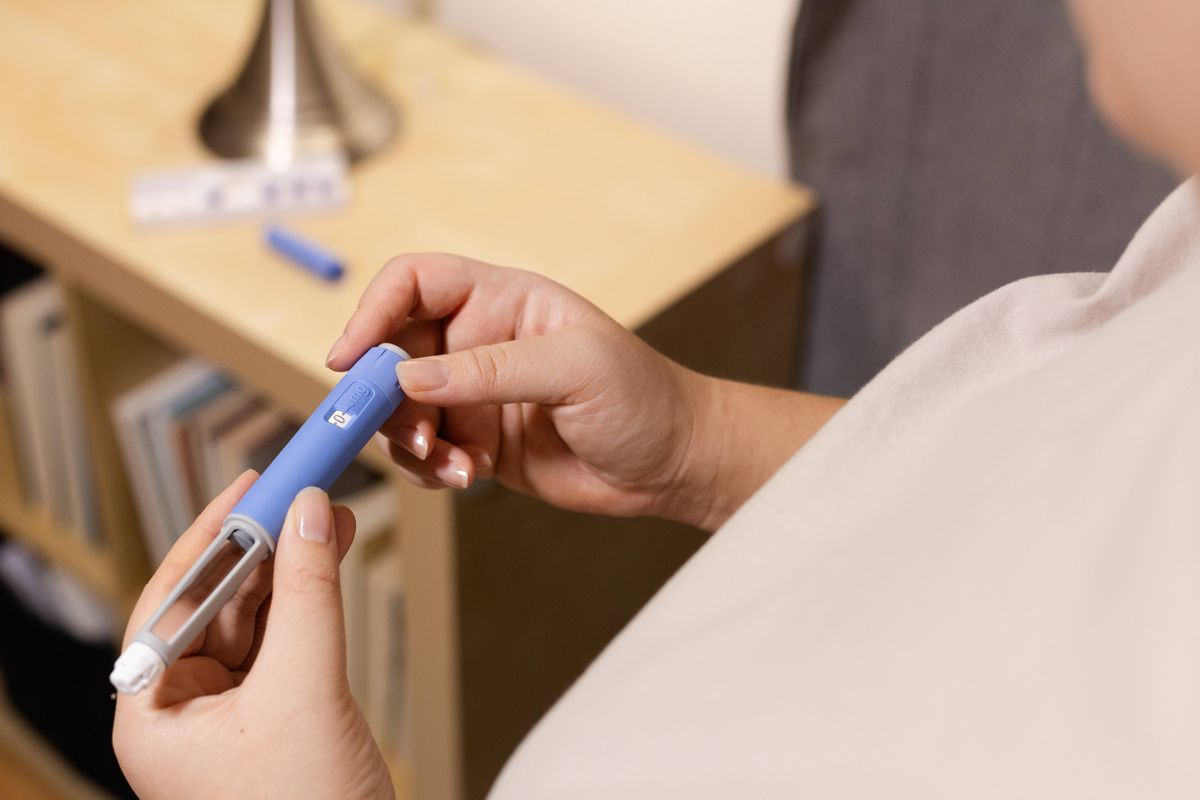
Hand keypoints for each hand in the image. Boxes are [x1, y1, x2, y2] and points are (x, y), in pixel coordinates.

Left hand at [113, 473, 393, 799]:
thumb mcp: (307, 691)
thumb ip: (310, 594)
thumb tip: (308, 512)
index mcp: (152, 713)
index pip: (173, 598)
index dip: (213, 533)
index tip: (251, 483)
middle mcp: (182, 712)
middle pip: (217, 603)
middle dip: (264, 546)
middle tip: (302, 492)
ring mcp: (228, 717)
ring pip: (255, 619)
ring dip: (293, 569)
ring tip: (328, 518)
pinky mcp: (272, 718)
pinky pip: (283, 643)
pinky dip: (308, 602)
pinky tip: (330, 564)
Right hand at [326, 253, 717, 526]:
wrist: (672, 462)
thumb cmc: (641, 396)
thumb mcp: (574, 368)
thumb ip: (490, 370)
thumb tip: (410, 378)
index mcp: (501, 300)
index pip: (414, 283)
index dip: (374, 311)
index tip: (351, 358)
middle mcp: (479, 342)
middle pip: (394, 352)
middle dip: (385, 395)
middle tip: (408, 433)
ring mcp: (476, 395)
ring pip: (402, 410)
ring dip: (409, 441)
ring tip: (452, 463)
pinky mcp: (479, 442)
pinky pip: (426, 453)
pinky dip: (431, 469)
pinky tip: (468, 477)